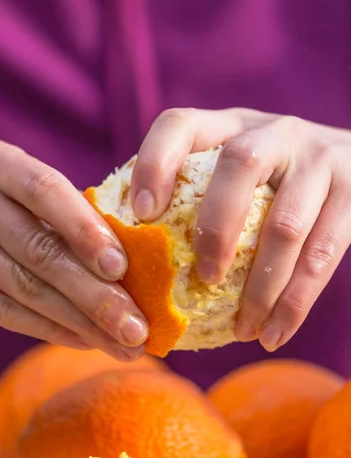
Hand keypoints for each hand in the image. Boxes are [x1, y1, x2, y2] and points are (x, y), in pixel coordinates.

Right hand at [0, 139, 146, 360]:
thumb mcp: (21, 188)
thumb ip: (65, 212)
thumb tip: (134, 262)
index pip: (44, 190)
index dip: (85, 229)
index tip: (121, 268)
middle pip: (38, 249)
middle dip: (95, 294)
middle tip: (137, 328)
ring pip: (24, 287)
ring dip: (80, 322)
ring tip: (121, 343)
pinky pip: (1, 311)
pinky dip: (48, 329)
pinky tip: (83, 339)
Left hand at [131, 108, 350, 351]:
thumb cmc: (273, 178)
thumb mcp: (234, 167)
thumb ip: (195, 190)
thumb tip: (135, 257)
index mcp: (229, 126)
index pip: (180, 125)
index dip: (155, 164)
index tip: (141, 214)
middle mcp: (274, 133)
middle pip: (239, 166)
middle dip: (216, 228)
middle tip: (204, 280)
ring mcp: (318, 160)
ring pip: (285, 225)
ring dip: (261, 287)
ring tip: (243, 329)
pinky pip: (323, 255)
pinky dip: (295, 302)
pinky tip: (273, 332)